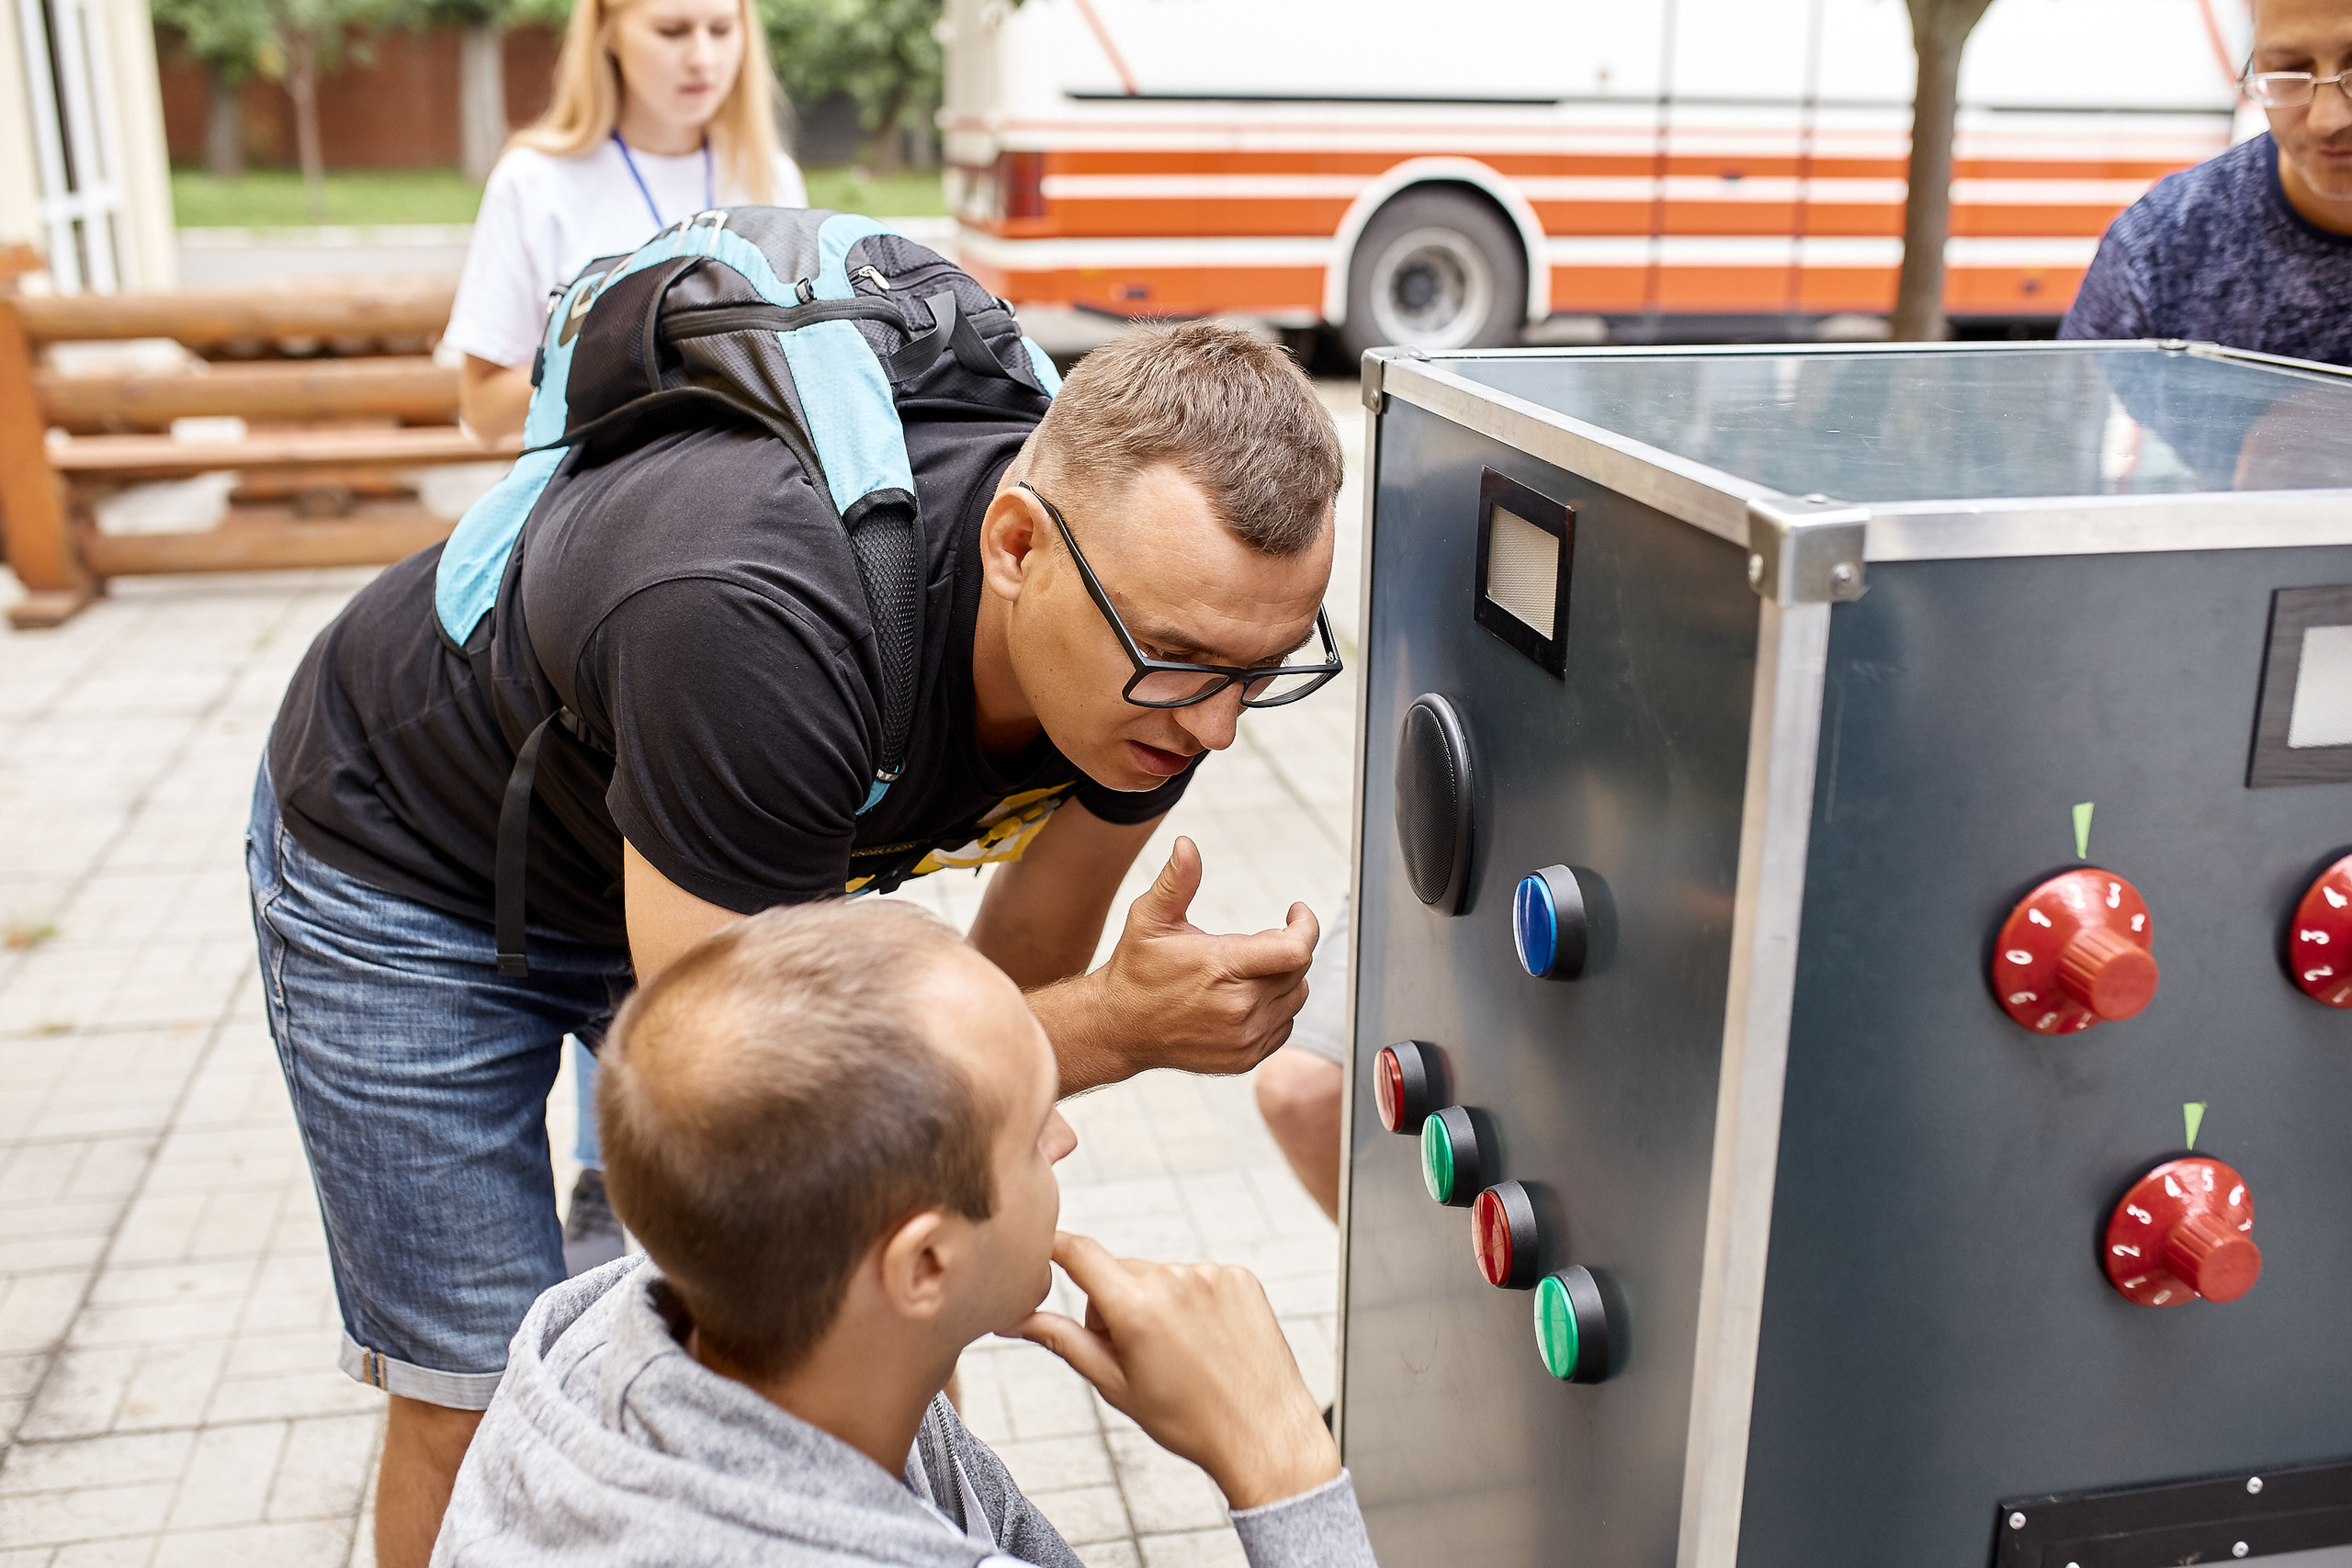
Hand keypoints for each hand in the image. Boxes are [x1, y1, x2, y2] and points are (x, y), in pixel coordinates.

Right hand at [1019, 1232, 1338, 1509]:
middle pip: (1119, 1272)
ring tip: (1180, 1353)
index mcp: (1136, 1307)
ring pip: (1159, 1276)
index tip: (1038, 1247)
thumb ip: (1062, 1341)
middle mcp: (1174, 1279)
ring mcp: (1211, 1274)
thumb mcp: (1115, 1384)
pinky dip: (1192, 1301)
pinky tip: (1207, 1340)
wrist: (1263, 1434)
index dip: (1052, 1246)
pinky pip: (1197, 1278)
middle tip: (1136, 1355)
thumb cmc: (1187, 1420)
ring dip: (1155, 1303)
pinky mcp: (1239, 1277)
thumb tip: (1013, 1319)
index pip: (1079, 1252)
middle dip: (1114, 1303)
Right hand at [1079, 836, 1318, 1081]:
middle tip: (1256, 941)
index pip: (1295, 951)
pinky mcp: (1245, 1057)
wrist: (1119, 1028)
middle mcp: (1239, 1008)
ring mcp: (1244, 1037)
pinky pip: (1284, 1026)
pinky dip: (1276, 1007)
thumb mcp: (1150, 919)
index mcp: (1221, 969)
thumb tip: (1187, 845)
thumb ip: (1176, 881)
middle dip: (1287, 948)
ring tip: (1249, 968)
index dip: (1305, 925)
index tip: (1295, 912)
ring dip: (1284, 978)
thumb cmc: (1136, 969)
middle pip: (1298, 971)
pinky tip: (1246, 996)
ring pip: (1296, 998)